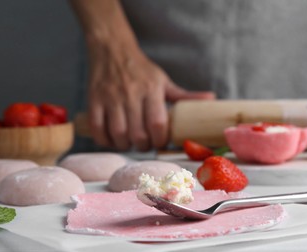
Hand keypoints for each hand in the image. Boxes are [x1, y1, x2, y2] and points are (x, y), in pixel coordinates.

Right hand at [86, 39, 214, 150]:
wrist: (112, 50)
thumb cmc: (141, 70)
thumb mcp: (164, 81)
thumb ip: (184, 96)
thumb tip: (211, 99)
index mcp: (152, 90)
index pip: (158, 124)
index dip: (160, 140)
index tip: (160, 142)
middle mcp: (131, 94)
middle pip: (138, 134)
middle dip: (143, 146)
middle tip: (144, 144)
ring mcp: (111, 98)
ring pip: (118, 134)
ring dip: (124, 145)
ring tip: (129, 141)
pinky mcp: (94, 100)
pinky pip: (97, 129)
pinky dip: (104, 140)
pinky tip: (111, 138)